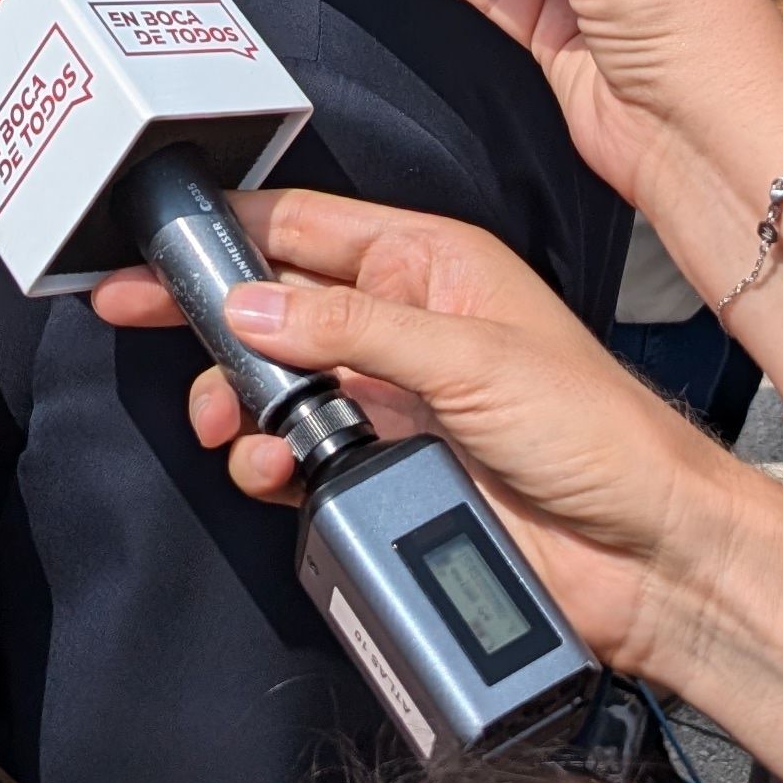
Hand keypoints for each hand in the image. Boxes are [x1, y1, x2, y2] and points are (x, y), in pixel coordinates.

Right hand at [89, 191, 733, 682]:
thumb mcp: (469, 355)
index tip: (157, 240)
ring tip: (226, 419)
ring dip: (234, 400)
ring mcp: (390, 401)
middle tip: (136, 317)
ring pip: (273, 385)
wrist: (647, 558)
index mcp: (429, 263)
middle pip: (272, 303)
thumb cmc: (601, 434)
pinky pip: (295, 457)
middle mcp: (402, 324)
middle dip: (207, 316)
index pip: (303, 224)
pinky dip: (266, 461)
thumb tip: (252, 302)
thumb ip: (350, 324)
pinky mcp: (384, 472)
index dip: (225, 228)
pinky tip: (270, 468)